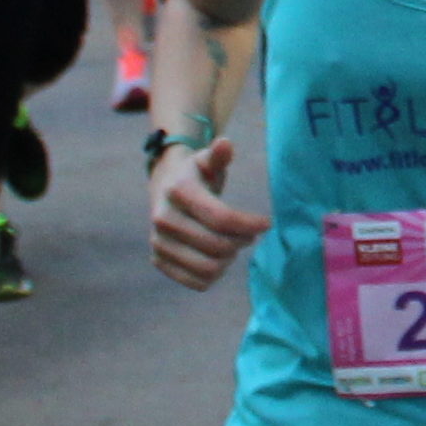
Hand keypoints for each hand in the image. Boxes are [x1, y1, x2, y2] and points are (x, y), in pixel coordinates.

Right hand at [146, 137, 268, 288]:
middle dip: (241, 241)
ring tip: (232, 245)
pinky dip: (214, 275)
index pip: (222, 218)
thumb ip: (219, 155)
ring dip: (228, 259)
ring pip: (208, 269)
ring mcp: (159, 243)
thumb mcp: (207, 161)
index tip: (267, 223)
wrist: (165, 191)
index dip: (250, 224)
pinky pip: (196, 283)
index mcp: (178, 192)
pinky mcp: (160, 261)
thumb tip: (225, 143)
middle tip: (248, 234)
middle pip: (218, 246)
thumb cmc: (196, 176)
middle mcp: (163, 219)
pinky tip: (217, 258)